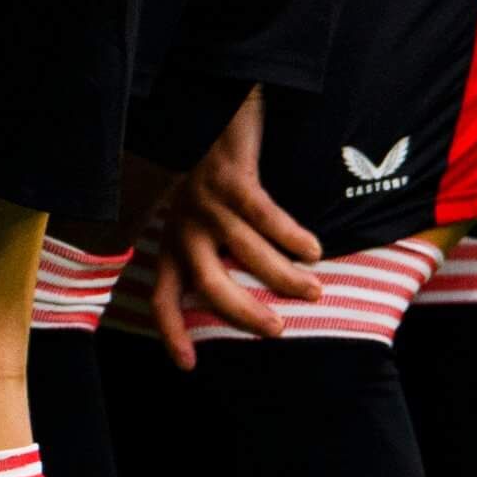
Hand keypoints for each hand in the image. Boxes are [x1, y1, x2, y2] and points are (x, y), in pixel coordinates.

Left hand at [146, 90, 322, 367]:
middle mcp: (184, 226)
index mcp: (173, 242)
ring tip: (314, 290)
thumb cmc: (210, 174)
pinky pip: (264, 217)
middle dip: (243, 313)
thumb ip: (209, 251)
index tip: (189, 366)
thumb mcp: (196, 216)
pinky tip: (313, 248)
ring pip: (246, 251)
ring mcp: (206, 202)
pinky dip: (291, 237)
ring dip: (283, 276)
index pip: (163, 298)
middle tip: (278, 330)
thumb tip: (236, 294)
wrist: (208, 110)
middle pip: (208, 283)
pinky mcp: (231, 179)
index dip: (171, 333)